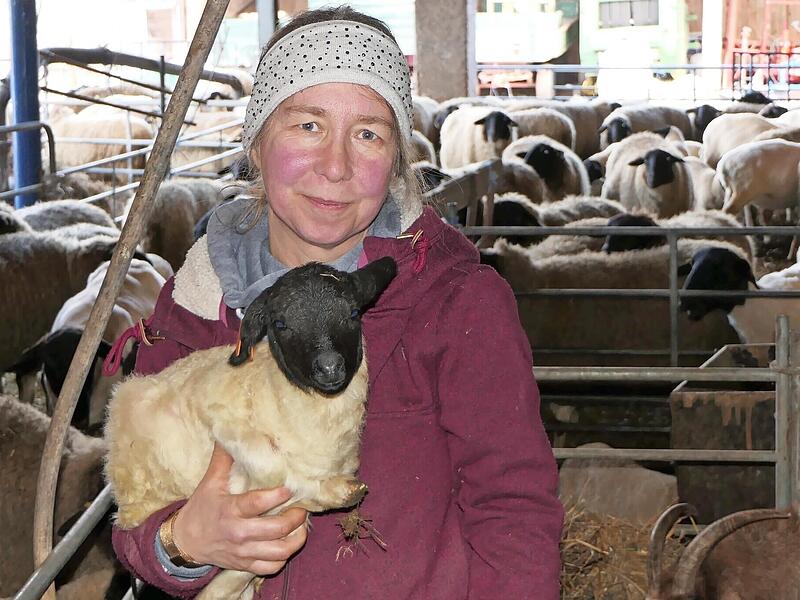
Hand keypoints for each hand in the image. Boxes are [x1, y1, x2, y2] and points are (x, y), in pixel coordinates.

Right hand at [171, 443, 307, 574]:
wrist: (185, 542)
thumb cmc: (202, 508)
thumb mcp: (210, 481)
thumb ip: (224, 458)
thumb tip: (231, 430)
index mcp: (230, 510)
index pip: (257, 504)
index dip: (277, 495)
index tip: (290, 487)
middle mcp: (238, 533)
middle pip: (275, 530)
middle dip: (295, 517)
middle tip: (302, 507)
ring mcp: (243, 552)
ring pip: (279, 552)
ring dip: (296, 539)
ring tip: (301, 526)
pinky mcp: (245, 565)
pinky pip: (271, 567)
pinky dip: (284, 557)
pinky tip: (288, 542)